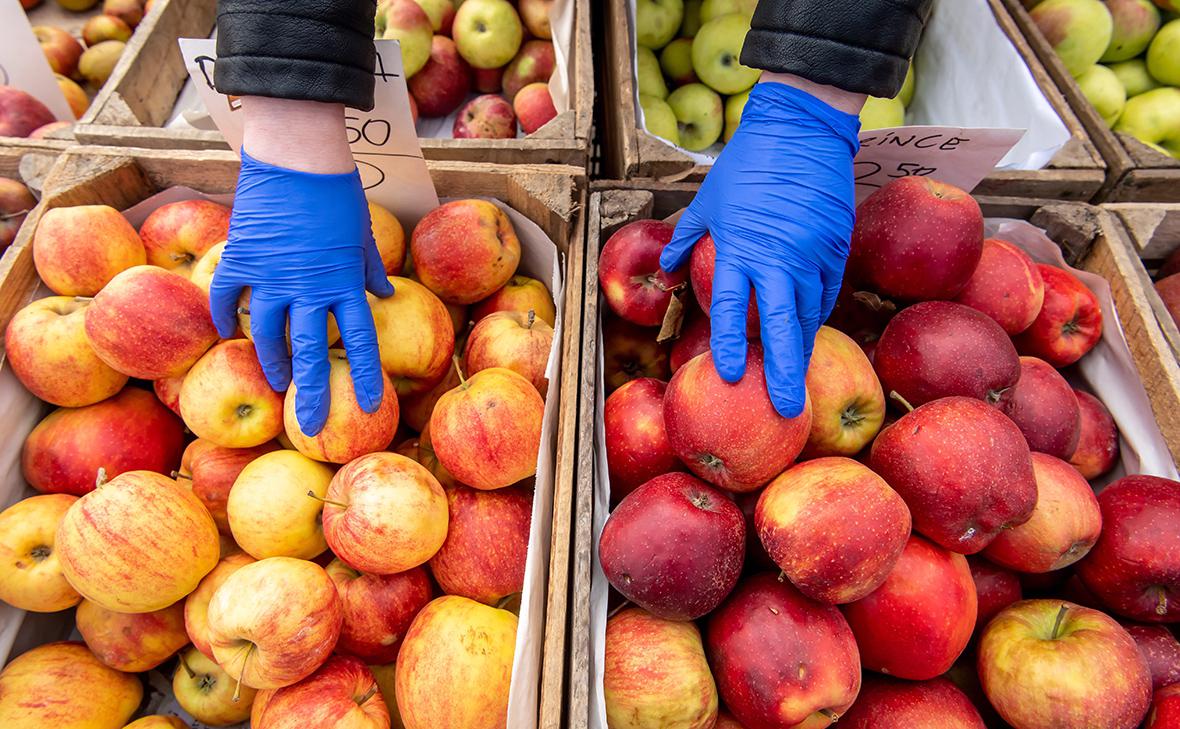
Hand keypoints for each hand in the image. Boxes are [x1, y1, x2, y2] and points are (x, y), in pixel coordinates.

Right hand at [209, 150, 393, 434]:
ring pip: (266, 333)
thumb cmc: (337, 192)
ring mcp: (271, 275)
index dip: (366, 375)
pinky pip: (227, 298)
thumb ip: (371, 269)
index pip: (361, 339)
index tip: (373, 405)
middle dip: (312, 393)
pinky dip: (224, 316)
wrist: (297, 154)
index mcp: (345, 281)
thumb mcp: (363, 233)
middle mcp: (309, 286)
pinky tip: (226, 332)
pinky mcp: (241, 258)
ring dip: (272, 361)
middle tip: (310, 426)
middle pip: (311, 351)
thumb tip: (385, 294)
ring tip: (277, 382)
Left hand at [659, 80, 860, 417]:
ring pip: (810, 313)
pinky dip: (817, 313)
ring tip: (798, 379)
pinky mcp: (837, 245)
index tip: (730, 376)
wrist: (801, 128)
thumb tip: (665, 272)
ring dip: (803, 347)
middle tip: (788, 411)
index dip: (730, 346)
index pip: (732, 309)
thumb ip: (686, 239)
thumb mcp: (706, 201)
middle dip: (785, 373)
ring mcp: (813, 253)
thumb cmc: (746, 164)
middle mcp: (779, 257)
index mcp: (740, 248)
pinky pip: (827, 291)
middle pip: (782, 328)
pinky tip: (810, 329)